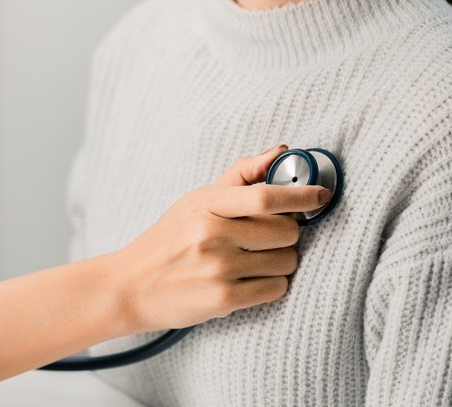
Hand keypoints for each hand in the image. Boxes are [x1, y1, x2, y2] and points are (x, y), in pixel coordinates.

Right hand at [116, 145, 331, 331]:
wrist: (130, 286)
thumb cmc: (167, 241)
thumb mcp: (195, 201)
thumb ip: (240, 176)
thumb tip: (282, 151)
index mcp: (206, 204)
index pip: (267, 195)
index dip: (302, 195)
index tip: (321, 196)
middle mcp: (211, 235)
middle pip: (286, 231)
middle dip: (287, 234)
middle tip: (267, 238)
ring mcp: (217, 268)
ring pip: (286, 261)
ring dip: (279, 261)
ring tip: (252, 261)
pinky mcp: (222, 299)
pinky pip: (275, 288)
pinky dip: (270, 284)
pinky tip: (248, 280)